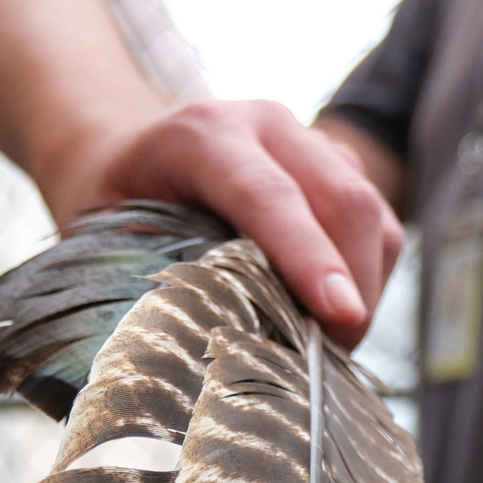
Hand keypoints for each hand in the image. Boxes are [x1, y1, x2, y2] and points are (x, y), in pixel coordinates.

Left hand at [47, 99, 404, 346]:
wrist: (122, 149)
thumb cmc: (110, 205)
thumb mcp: (107, 240)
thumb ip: (154, 282)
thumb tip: (204, 360)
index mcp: (202, 135)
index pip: (270, 197)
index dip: (310, 258)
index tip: (342, 317)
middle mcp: (263, 123)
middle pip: (343, 198)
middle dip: (354, 284)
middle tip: (333, 356)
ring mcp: (305, 137)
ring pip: (371, 210)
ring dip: (366, 284)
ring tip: (331, 342)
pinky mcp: (332, 160)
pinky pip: (375, 217)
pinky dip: (367, 272)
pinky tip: (333, 312)